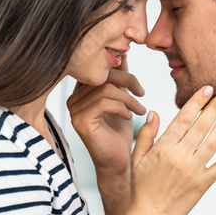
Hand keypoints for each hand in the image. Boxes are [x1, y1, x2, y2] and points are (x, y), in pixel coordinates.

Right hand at [68, 52, 146, 175]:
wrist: (118, 162)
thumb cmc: (119, 133)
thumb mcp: (123, 99)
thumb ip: (120, 77)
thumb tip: (123, 52)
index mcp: (81, 91)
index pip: (99, 69)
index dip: (119, 70)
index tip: (137, 85)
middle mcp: (73, 99)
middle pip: (102, 76)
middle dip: (128, 81)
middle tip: (143, 94)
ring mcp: (74, 111)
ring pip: (105, 89)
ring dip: (129, 98)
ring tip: (140, 109)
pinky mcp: (80, 122)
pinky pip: (103, 103)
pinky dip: (121, 107)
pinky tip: (130, 116)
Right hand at [129, 85, 215, 214]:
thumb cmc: (142, 187)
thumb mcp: (137, 158)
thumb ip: (147, 134)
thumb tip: (155, 112)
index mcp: (163, 148)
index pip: (183, 119)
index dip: (196, 101)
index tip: (207, 89)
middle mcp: (179, 157)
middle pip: (201, 126)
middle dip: (215, 107)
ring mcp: (193, 171)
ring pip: (213, 142)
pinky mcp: (203, 184)